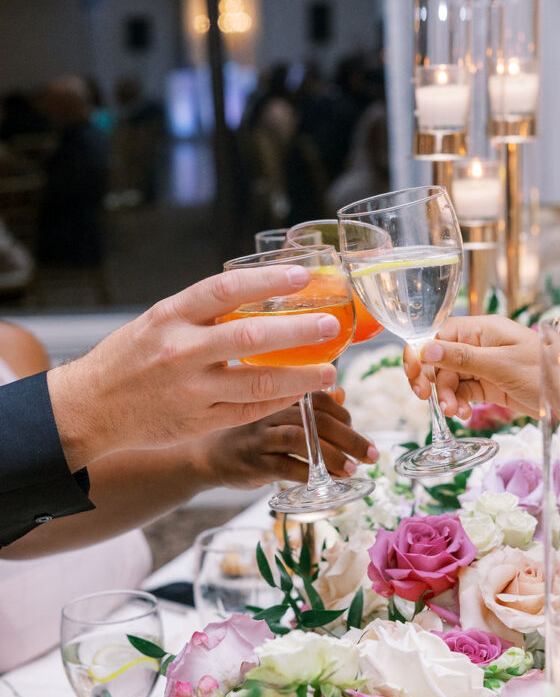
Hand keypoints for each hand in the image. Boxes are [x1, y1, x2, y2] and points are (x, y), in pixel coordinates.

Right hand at [49, 265, 339, 468]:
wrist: (90, 409)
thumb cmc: (131, 358)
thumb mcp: (159, 321)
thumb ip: (204, 311)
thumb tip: (262, 291)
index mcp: (170, 316)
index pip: (225, 290)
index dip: (266, 280)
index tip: (301, 275)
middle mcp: (180, 352)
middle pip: (250, 337)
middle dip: (297, 330)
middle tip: (331, 324)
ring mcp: (191, 391)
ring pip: (258, 382)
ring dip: (301, 376)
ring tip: (330, 370)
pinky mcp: (199, 421)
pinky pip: (250, 411)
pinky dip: (280, 401)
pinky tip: (301, 392)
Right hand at [198, 389, 379, 488]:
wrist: (206, 455)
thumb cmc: (251, 432)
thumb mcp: (278, 415)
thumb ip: (310, 405)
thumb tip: (341, 393)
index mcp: (280, 394)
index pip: (321, 399)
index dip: (345, 416)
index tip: (359, 436)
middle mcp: (270, 409)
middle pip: (317, 419)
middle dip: (350, 438)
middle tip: (372, 455)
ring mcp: (260, 435)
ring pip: (301, 440)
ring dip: (331, 456)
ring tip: (352, 470)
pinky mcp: (253, 462)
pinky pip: (285, 467)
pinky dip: (309, 474)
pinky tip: (325, 483)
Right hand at [403, 315, 542, 419]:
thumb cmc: (548, 373)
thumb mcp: (501, 365)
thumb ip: (462, 358)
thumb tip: (426, 349)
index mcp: (483, 329)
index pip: (439, 335)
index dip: (422, 353)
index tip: (414, 376)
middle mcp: (481, 344)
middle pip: (440, 358)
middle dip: (432, 379)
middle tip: (426, 399)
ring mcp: (486, 366)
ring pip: (450, 378)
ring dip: (446, 395)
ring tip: (455, 412)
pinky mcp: (492, 385)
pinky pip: (464, 391)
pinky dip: (459, 403)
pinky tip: (464, 415)